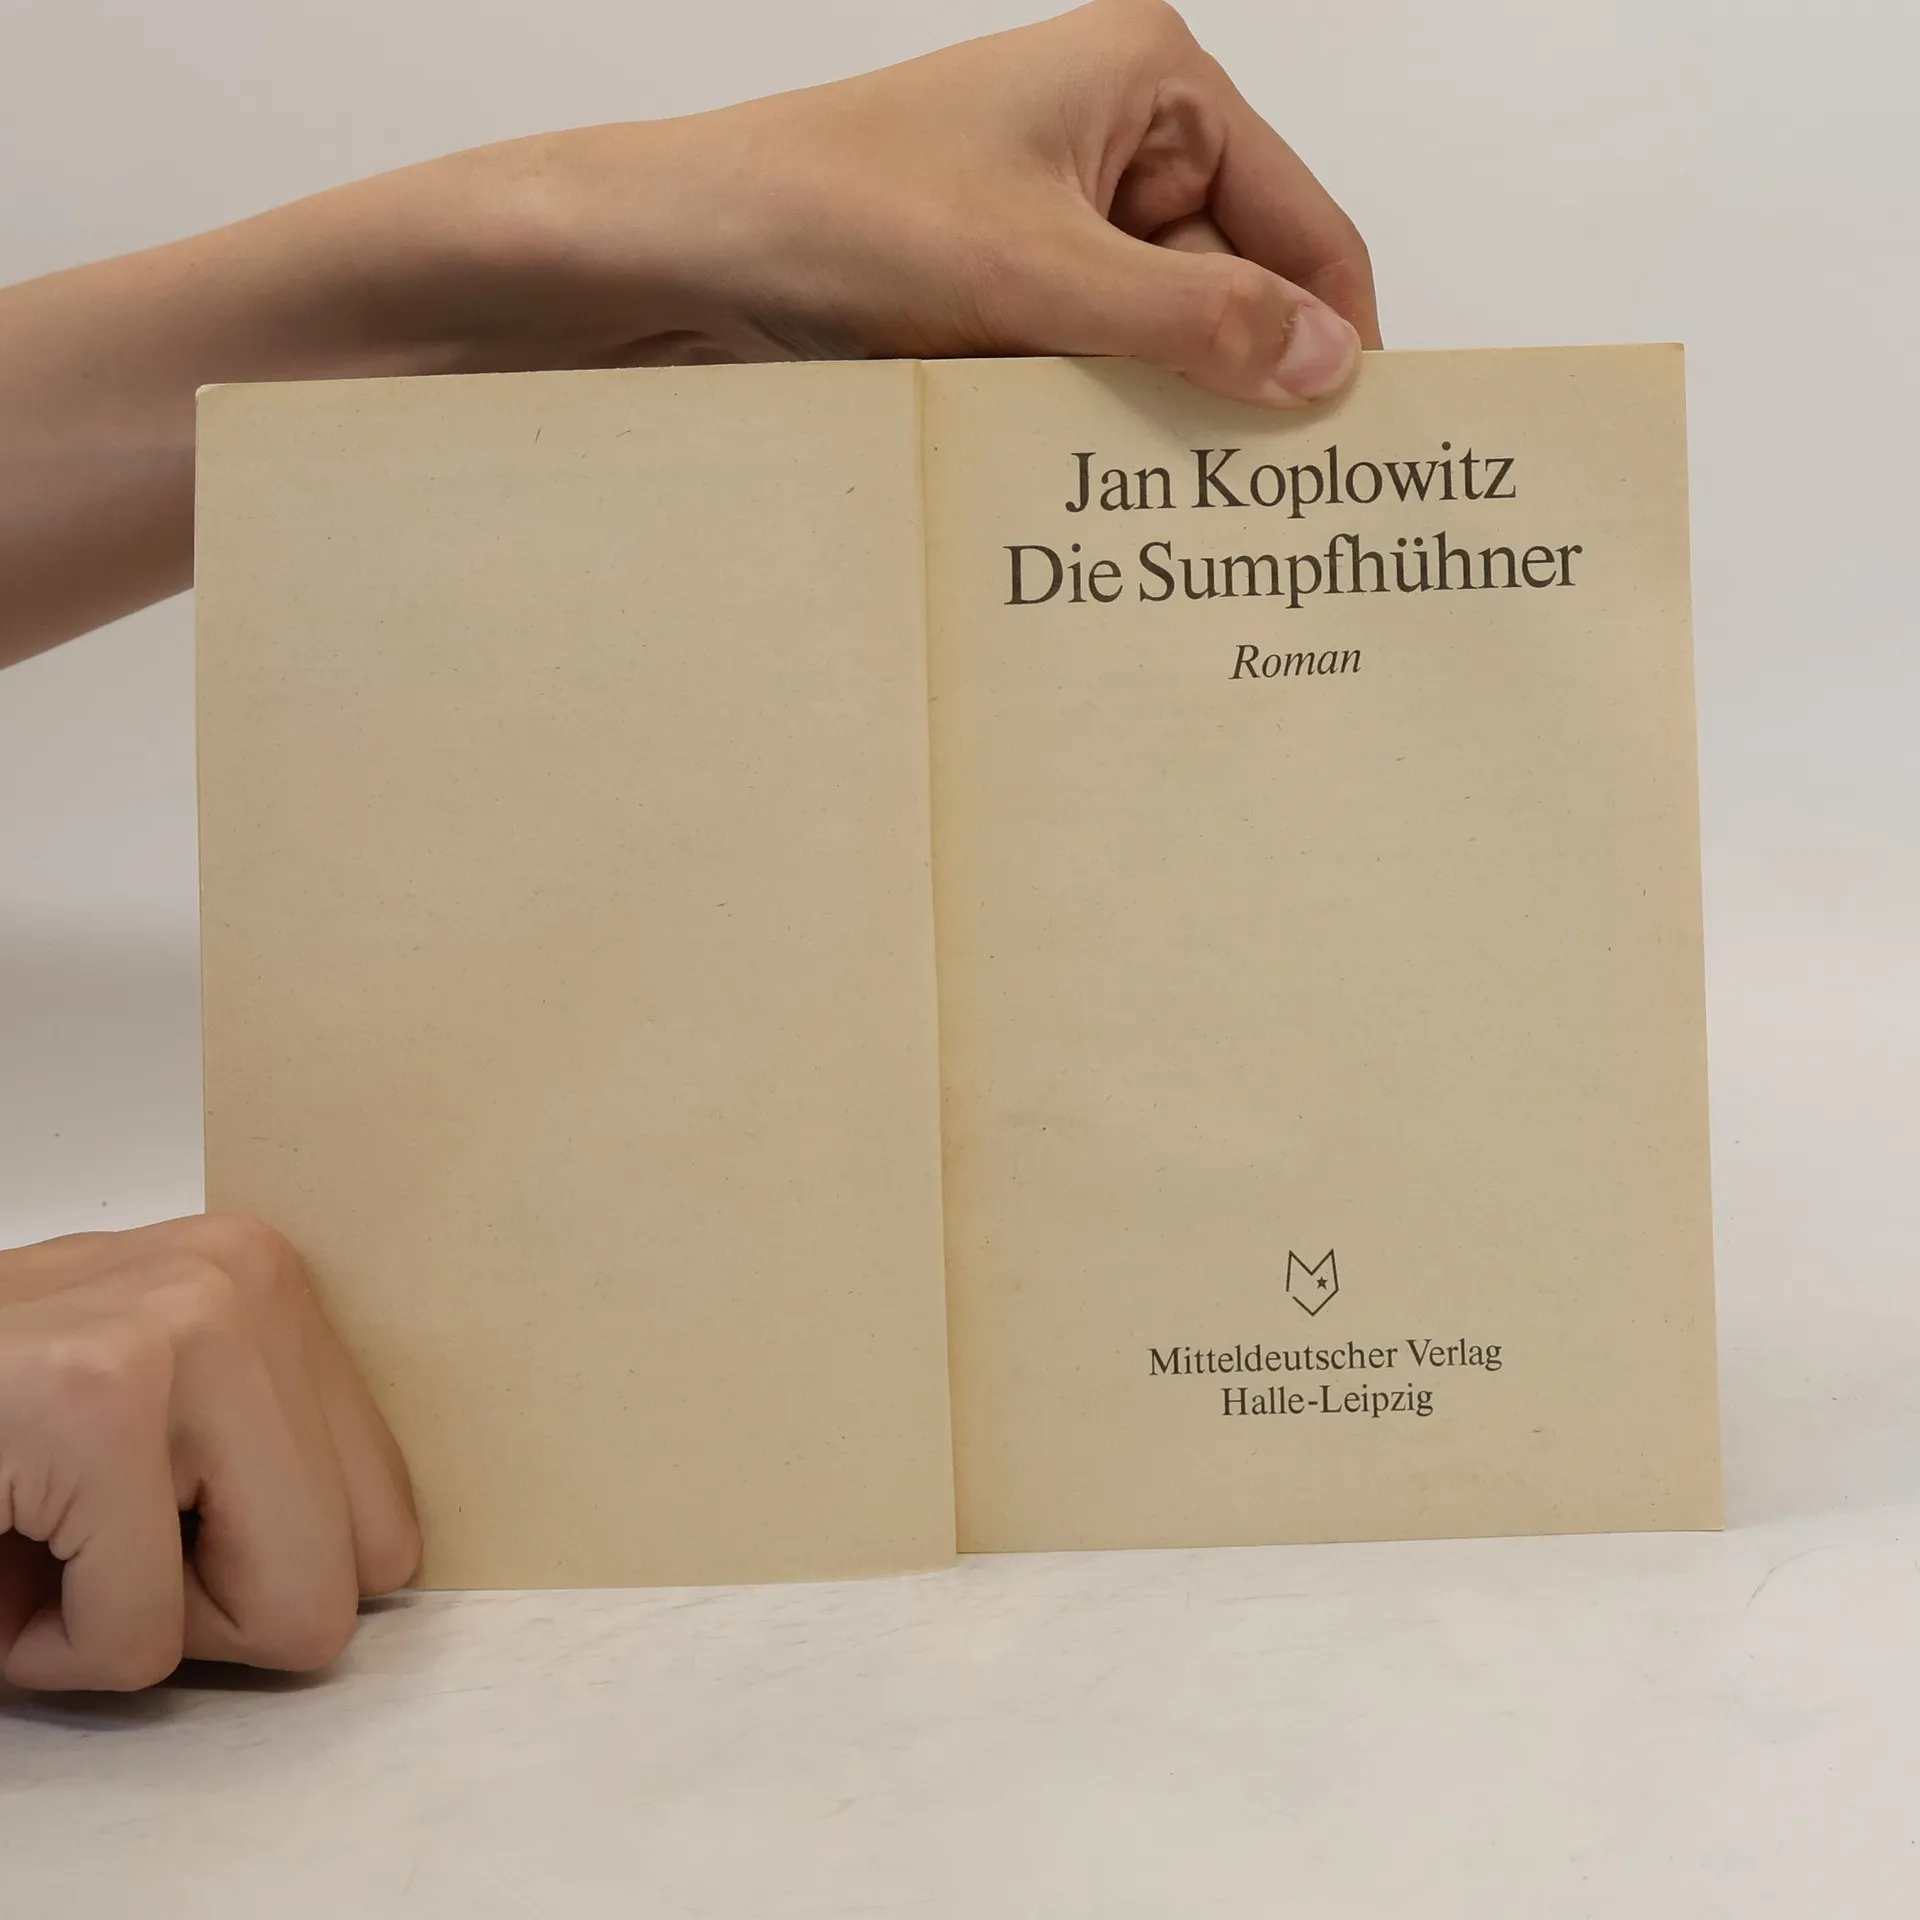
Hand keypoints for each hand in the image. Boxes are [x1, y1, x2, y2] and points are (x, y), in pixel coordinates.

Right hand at [0, 1215, 418, 1691]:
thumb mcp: (154, 1427)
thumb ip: (268, 1472)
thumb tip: (384, 1575)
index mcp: (272, 1290)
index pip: (389, 1524)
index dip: (260, 1578)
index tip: (146, 1530)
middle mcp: (247, 1285)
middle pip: (355, 1577)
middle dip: (210, 1614)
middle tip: (86, 1546)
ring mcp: (182, 1331)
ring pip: (279, 1616)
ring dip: (130, 1627)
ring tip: (36, 1534)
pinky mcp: (94, 1401)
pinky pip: (136, 1638)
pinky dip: (40, 1647)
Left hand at [1, 0, 1377, 659]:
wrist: (655, 257)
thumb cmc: (819, 215)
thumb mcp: (1029, 275)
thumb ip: (1193, 321)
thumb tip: (1332, 369)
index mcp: (1148, 83)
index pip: (1306, 223)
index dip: (1333, 338)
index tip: (1348, 460)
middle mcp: (1110, 142)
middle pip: (1239, 285)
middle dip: (1246, 390)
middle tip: (1270, 523)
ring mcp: (1049, 222)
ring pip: (1160, 339)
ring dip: (1161, 418)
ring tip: (1179, 526)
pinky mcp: (991, 292)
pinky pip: (1084, 365)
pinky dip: (1094, 424)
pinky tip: (1097, 498)